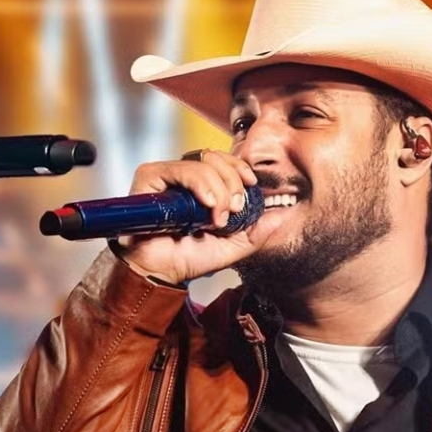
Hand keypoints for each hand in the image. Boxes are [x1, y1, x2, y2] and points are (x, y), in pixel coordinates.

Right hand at [114, 150, 270, 284]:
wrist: (161, 273)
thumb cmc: (188, 258)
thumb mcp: (233, 245)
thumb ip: (257, 231)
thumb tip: (282, 215)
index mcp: (198, 186)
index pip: (222, 160)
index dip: (239, 167)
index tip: (252, 184)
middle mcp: (181, 177)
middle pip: (215, 158)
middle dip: (233, 182)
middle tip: (234, 209)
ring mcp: (165, 175)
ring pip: (202, 164)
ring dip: (219, 189)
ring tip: (218, 217)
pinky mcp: (150, 177)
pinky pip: (181, 169)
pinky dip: (200, 184)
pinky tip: (207, 205)